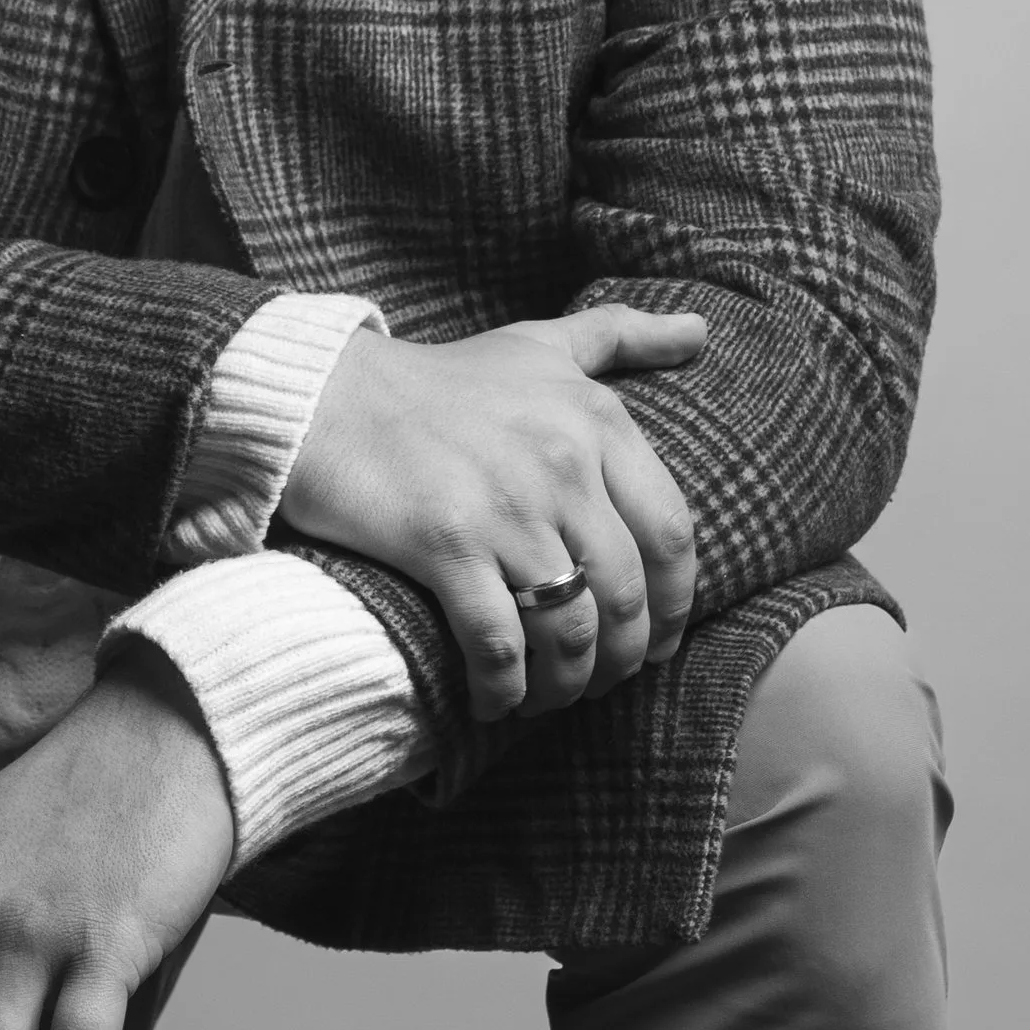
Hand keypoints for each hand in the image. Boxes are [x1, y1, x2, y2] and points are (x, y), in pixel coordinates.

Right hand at [281, 302, 707, 720]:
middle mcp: (564, 465)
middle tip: (601, 681)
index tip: (658, 636)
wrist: (327, 396)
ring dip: (567, 682)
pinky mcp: (448, 547)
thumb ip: (621, 336)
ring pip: (570, 629)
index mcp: (597, 421)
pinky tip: (495, 701)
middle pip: (626, 593)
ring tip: (550, 697)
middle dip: (621, 655)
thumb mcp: (539, 342)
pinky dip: (505, 688)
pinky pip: (499, 644)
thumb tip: (702, 327)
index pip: (672, 532)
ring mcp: (508, 509)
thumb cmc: (438, 377)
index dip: (674, 601)